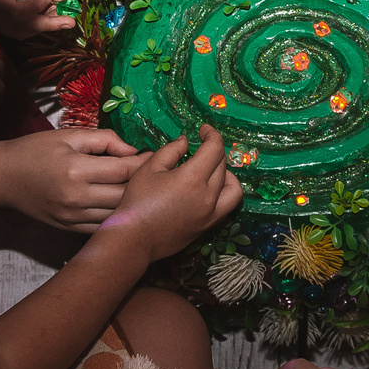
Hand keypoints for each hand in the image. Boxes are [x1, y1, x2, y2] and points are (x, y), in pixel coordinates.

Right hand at [0, 0, 68, 38]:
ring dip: (42, 22)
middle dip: (46, 24)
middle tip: (70, 21)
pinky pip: (17, 25)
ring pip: (19, 29)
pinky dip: (34, 20)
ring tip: (62, 14)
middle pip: (18, 26)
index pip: (13, 12)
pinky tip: (50, 12)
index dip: (35, 7)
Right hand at [0, 128, 147, 230]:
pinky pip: (102, 226)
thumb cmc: (35, 150)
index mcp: (75, 170)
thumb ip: (104, 139)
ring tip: (144, 189)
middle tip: (155, 172)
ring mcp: (72, 217)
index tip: (155, 155)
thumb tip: (134, 150)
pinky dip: (117, 217)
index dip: (143, 162)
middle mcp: (76, 198)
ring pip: (116, 214)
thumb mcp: (68, 136)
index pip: (122, 170)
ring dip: (133, 202)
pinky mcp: (69, 228)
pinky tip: (125, 206)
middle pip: (124, 195)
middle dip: (143, 183)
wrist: (4, 177)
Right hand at [97, 126, 242, 260]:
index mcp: (194, 178)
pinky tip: (208, 190)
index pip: (215, 149)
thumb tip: (186, 141)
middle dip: (214, 151)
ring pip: (234, 189)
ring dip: (228, 175)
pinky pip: (226, 207)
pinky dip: (224, 193)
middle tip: (200, 147)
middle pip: (223, 166)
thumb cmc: (138, 201)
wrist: (134, 238)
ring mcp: (210, 214)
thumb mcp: (150, 168)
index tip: (203, 130)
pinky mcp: (207, 226)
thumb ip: (171, 150)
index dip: (212, 134)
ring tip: (211, 170)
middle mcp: (208, 196)